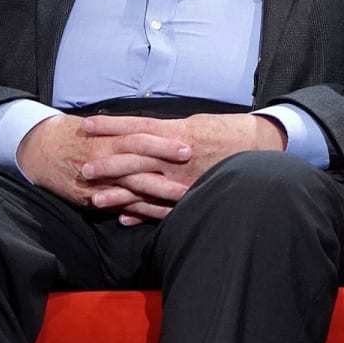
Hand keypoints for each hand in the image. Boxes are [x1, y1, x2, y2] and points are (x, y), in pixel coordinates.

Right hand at [16, 114, 193, 219]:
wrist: (37, 148)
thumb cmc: (74, 133)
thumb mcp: (98, 126)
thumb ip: (124, 131)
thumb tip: (158, 130)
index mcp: (107, 138)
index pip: (139, 139)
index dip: (162, 144)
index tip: (186, 147)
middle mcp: (104, 159)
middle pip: (139, 166)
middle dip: (167, 174)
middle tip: (193, 179)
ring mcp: (98, 182)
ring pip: (133, 190)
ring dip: (159, 197)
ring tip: (184, 201)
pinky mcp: (91, 198)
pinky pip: (120, 207)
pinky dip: (139, 212)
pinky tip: (159, 216)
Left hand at [77, 113, 288, 223]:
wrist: (260, 148)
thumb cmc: (227, 132)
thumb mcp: (196, 123)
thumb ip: (169, 130)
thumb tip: (142, 132)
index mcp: (177, 132)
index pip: (137, 127)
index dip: (111, 126)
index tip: (86, 125)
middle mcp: (177, 156)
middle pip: (135, 159)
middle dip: (108, 164)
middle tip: (82, 167)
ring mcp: (184, 178)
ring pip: (145, 187)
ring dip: (119, 195)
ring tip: (93, 200)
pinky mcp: (191, 194)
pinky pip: (163, 207)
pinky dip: (143, 214)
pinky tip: (123, 219)